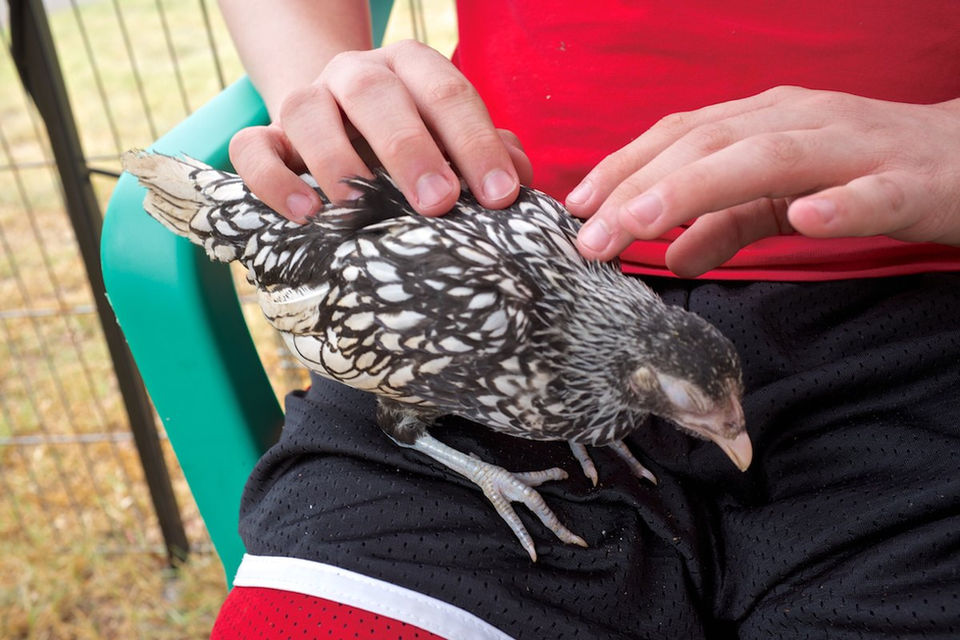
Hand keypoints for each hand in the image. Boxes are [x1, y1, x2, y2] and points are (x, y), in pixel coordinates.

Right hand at [228, 40, 531, 221]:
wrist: (343, 124)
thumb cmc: (416, 142)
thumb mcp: (455, 141)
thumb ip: (491, 154)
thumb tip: (523, 184)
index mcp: (410, 68)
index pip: (447, 93)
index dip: (476, 144)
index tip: (499, 196)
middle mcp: (355, 74)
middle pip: (376, 93)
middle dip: (411, 148)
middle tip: (440, 203)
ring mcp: (306, 101)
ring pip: (307, 111)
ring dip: (337, 162)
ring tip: (362, 212)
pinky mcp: (266, 136)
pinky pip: (250, 148)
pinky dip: (272, 181)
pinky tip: (306, 216)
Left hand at [567, 86, 959, 276]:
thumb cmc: (868, 171)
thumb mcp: (783, 199)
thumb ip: (727, 224)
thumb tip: (668, 257)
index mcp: (767, 120)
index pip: (680, 135)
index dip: (623, 167)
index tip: (574, 209)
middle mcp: (802, 120)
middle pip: (708, 144)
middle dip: (640, 188)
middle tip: (588, 236)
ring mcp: (858, 146)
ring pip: (772, 158)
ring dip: (701, 188)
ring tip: (643, 222)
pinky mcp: (913, 182)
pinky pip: (874, 191)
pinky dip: (839, 202)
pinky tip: (803, 217)